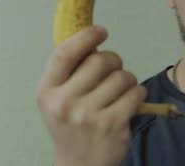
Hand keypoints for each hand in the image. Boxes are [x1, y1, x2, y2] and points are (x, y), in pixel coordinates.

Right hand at [35, 26, 146, 165]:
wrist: (79, 164)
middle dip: (114, 61)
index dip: (85, 37)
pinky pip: (135, 92)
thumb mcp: (57, 98)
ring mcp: (88, 115)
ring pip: (122, 76)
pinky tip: (128, 103)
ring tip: (119, 93)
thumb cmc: (71, 124)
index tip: (101, 31)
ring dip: (127, 80)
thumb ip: (69, 70)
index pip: (64, 53)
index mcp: (46, 92)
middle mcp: (64, 103)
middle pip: (100, 61)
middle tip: (113, 71)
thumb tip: (90, 34)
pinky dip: (137, 94)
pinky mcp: (112, 124)